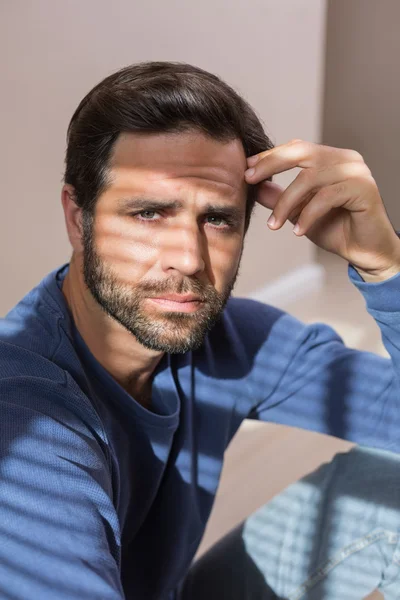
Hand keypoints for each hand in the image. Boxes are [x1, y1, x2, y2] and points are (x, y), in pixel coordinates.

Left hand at [245, 139, 399, 281]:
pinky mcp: (364, 189)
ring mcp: (356, 172)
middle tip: (250, 180)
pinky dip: (307, 215)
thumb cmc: (336, 230)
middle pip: (302, 152)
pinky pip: (326, 197)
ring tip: (274, 225)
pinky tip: (297, 231)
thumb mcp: (299, 212)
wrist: (364, 252)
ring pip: (310, 178)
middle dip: (271, 165)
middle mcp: (346, 159)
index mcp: (332, 159)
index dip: (270, 156)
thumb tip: (256, 187)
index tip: (246, 169)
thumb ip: (280, 198)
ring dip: (286, 202)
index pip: (297, 148)